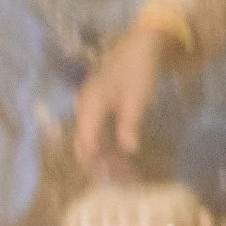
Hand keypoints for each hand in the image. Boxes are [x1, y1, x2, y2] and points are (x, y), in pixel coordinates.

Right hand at [73, 23, 173, 168]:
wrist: (142, 45)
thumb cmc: (139, 71)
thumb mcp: (137, 99)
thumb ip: (129, 125)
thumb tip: (128, 150)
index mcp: (89, 107)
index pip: (86, 144)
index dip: (98, 164)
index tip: (114, 179)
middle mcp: (84, 108)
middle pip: (83, 144)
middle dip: (97, 164)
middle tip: (118, 180)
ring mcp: (90, 107)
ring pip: (90, 139)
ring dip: (102, 156)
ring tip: (121, 172)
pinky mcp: (99, 106)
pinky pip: (97, 130)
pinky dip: (107, 144)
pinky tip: (120, 154)